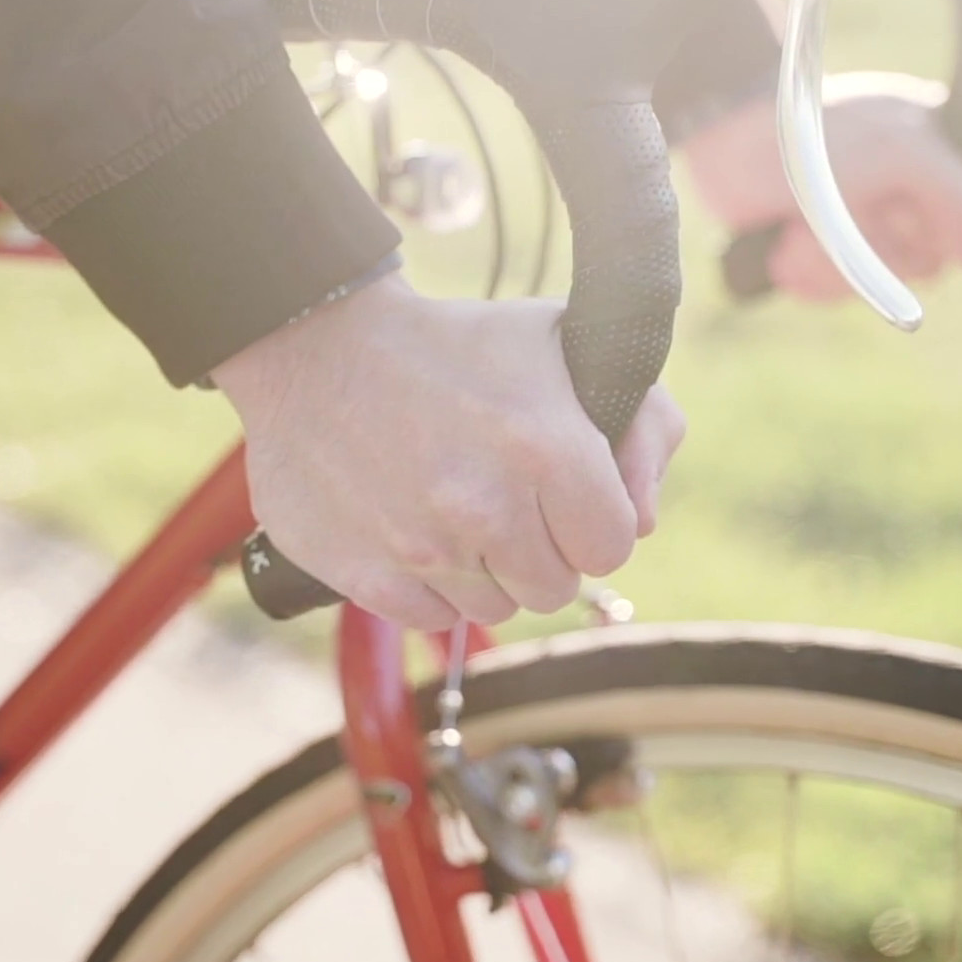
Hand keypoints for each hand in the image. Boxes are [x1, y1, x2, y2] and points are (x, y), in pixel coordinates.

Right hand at [213, 275, 686, 630]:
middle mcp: (486, 506)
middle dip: (540, 549)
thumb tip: (646, 518)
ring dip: (484, 570)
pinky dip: (428, 585)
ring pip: (494, 609)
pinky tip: (411, 524)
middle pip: (553, 588)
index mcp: (547, 448)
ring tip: (453, 506)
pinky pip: (431, 619)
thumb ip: (643, 421)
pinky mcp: (366, 575)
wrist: (315, 346)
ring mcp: (422, 548)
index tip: (564, 497)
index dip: (593, 522)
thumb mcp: (563, 342)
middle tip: (504, 499)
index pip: (613, 547)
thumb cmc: (453, 345)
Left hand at [683, 71, 961, 300]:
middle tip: (851, 210)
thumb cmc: (819, 132)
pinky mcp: (815, 248)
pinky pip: (830, 291)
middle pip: (920, 264)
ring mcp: (856, 224)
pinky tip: (788, 246)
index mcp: (933, 159)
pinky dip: (807, 274)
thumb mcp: (904, 152)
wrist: (731, 137)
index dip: (936, 231)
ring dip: (832, 263)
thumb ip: (961, 197)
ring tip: (804, 229)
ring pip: (871, 285)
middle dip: (876, 249)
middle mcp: (900, 196)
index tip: (898, 215)